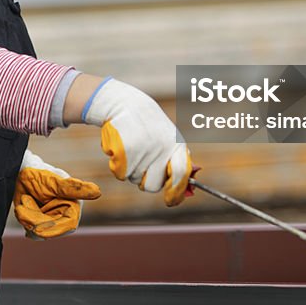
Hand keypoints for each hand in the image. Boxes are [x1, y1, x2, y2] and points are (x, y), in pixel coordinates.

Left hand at [13, 149, 100, 238]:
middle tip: (24, 201)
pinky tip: (23, 208)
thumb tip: (97, 192)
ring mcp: (51, 222)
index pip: (68, 225)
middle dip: (34, 219)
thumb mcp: (55, 182)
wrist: (21, 173)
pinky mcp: (39, 225)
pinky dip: (24, 221)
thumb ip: (74, 188)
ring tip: (24, 200)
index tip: (36, 228)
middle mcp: (64, 216)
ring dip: (27, 218)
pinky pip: (31, 232)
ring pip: (39, 233)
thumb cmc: (40, 174)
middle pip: (50, 231)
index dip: (52, 228)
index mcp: (73, 206)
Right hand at [81, 78, 192, 205]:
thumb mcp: (169, 138)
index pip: (181, 174)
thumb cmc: (149, 125)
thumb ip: (178, 162)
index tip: (170, 201)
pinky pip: (119, 173)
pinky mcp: (124, 152)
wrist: (123, 103)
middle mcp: (161, 148)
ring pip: (134, 180)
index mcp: (176, 144)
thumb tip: (188, 191)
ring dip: (131, 170)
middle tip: (142, 165)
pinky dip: (117, 165)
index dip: (176, 192)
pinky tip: (121, 147)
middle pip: (153, 185)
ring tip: (132, 148)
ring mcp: (142, 150)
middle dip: (147, 181)